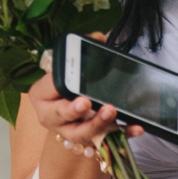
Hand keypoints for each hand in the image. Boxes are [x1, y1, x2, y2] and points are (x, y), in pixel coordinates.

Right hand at [28, 33, 143, 147]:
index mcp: (41, 96)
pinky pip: (104, 141)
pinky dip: (122, 134)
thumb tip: (100, 37)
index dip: (67, 99)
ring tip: (114, 113)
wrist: (61, 106)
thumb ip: (80, 52)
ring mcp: (69, 132)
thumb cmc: (60, 85)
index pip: (53, 95)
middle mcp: (52, 118)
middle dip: (83, 115)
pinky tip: (135, 128)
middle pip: (66, 120)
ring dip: (100, 125)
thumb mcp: (65, 66)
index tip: (83, 100)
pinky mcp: (87, 140)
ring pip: (83, 135)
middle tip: (100, 107)